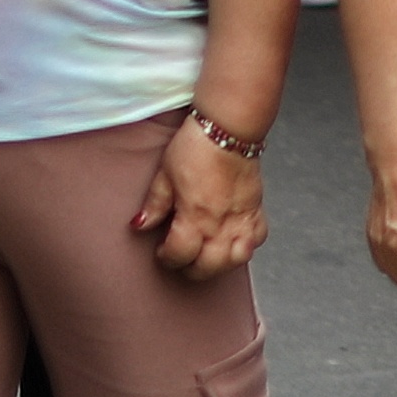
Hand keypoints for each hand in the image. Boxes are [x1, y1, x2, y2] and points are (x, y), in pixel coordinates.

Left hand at [138, 115, 268, 276]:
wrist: (229, 127)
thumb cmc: (196, 146)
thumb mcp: (165, 174)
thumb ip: (154, 204)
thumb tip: (139, 225)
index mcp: (195, 215)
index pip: (180, 254)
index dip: (167, 258)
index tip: (162, 251)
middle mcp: (221, 222)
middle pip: (209, 266)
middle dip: (192, 269)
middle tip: (182, 260)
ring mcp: (241, 217)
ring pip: (237, 259)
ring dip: (221, 264)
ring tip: (208, 256)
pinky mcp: (256, 208)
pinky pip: (257, 238)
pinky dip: (246, 245)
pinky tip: (233, 240)